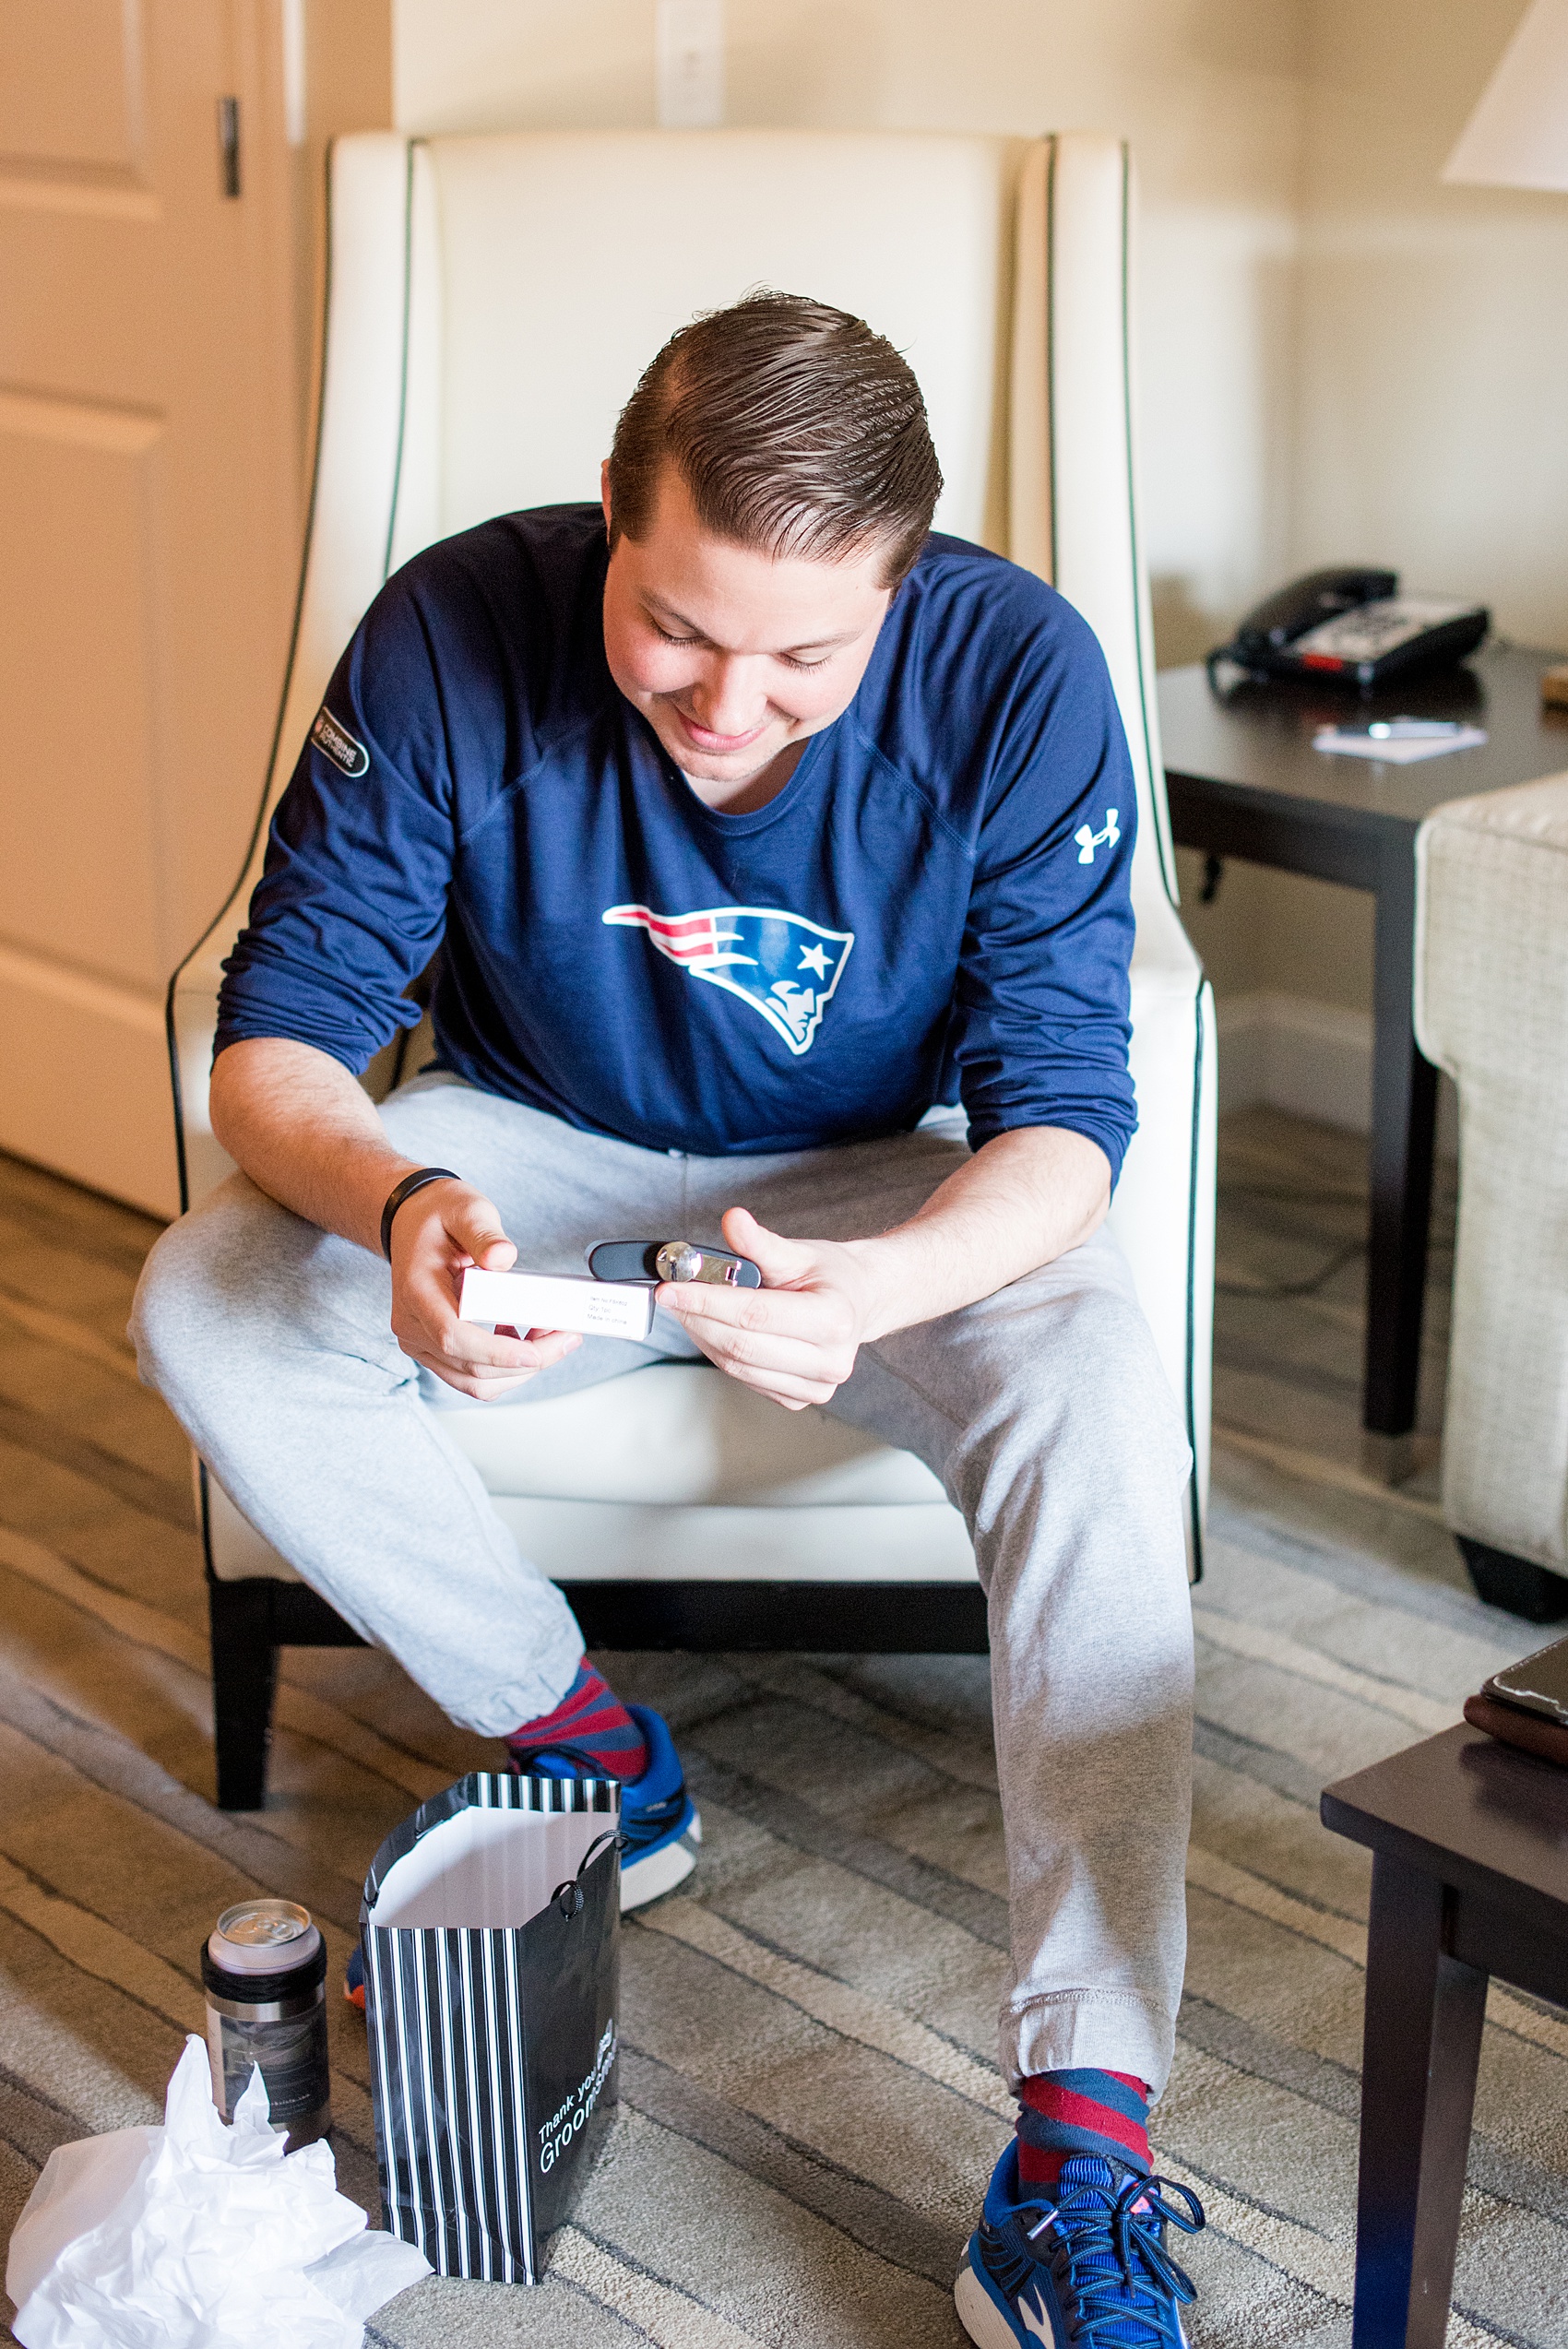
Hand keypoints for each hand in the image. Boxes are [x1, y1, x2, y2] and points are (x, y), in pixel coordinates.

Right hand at [388, 1177, 580, 1399]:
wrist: (412, 1221)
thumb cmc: (439, 1215)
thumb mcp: (466, 1210)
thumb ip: (484, 1233)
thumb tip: (503, 1257)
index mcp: (416, 1290)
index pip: (453, 1337)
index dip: (497, 1352)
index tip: (537, 1352)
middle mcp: (411, 1324)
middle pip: (470, 1367)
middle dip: (526, 1362)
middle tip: (567, 1337)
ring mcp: (418, 1341)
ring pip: (472, 1380)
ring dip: (517, 1370)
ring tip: (548, 1336)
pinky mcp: (431, 1348)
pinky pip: (468, 1374)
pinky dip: (502, 1367)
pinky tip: (520, 1338)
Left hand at [657, 1207, 883, 1409]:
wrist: (859, 1303)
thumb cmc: (830, 1277)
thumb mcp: (799, 1253)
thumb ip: (761, 1242)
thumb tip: (733, 1220)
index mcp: (834, 1320)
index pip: (754, 1314)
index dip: (705, 1300)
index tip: (670, 1288)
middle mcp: (830, 1361)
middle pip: (741, 1345)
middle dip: (697, 1317)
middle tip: (671, 1295)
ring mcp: (816, 1386)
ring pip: (737, 1366)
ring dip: (703, 1336)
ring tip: (690, 1308)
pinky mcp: (799, 1399)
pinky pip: (745, 1378)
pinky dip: (721, 1353)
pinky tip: (715, 1329)